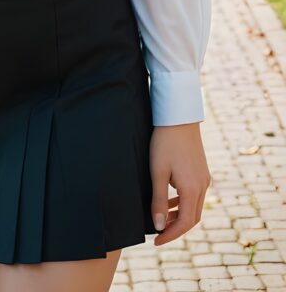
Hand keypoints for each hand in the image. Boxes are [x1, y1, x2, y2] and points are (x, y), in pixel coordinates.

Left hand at [149, 122, 210, 245]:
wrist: (179, 118)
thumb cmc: (165, 143)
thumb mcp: (157, 172)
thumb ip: (159, 200)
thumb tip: (159, 226)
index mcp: (192, 189)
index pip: (185, 223)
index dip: (170, 235)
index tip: (156, 241)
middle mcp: (202, 186)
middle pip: (193, 218)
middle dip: (176, 229)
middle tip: (159, 233)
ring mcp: (204, 178)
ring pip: (195, 207)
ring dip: (180, 216)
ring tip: (162, 219)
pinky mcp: (202, 171)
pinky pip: (195, 195)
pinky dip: (183, 203)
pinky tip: (170, 200)